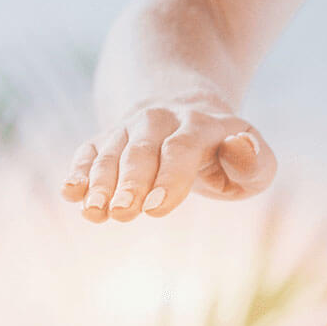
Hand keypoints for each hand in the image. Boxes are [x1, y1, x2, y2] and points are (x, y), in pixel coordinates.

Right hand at [61, 93, 277, 222]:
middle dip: (131, 182)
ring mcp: (130, 128)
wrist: (186, 112)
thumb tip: (239, 146)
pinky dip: (78, 171)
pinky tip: (70, 193)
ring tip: (93, 212)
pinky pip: (89, 151)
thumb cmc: (228, 155)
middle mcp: (161, 120)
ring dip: (100, 183)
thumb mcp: (256, 162)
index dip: (169, 177)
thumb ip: (255, 162)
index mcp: (202, 125)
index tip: (156, 208)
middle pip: (141, 150)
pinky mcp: (107, 140)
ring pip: (111, 152)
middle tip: (121, 213)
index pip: (182, 148)